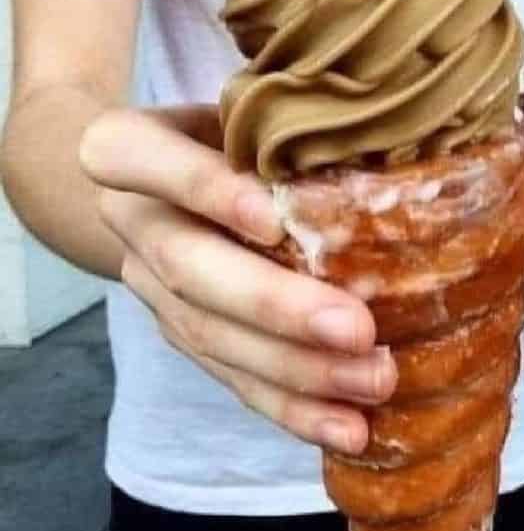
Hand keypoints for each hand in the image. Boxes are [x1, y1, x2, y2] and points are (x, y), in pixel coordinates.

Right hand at [81, 104, 397, 453]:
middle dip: (275, 307)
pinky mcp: (181, 334)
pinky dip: (290, 407)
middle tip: (357, 329)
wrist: (158, 170)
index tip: (275, 218)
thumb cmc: (227, 122)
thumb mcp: (244, 103)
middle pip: (191, 271)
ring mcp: (150, 288)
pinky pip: (230, 378)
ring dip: (294, 370)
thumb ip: (285, 122)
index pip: (146, 161)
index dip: (206, 191)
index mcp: (127, 147)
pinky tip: (346, 427)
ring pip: (212, 337)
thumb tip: (388, 137)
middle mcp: (132, 221)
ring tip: (371, 383)